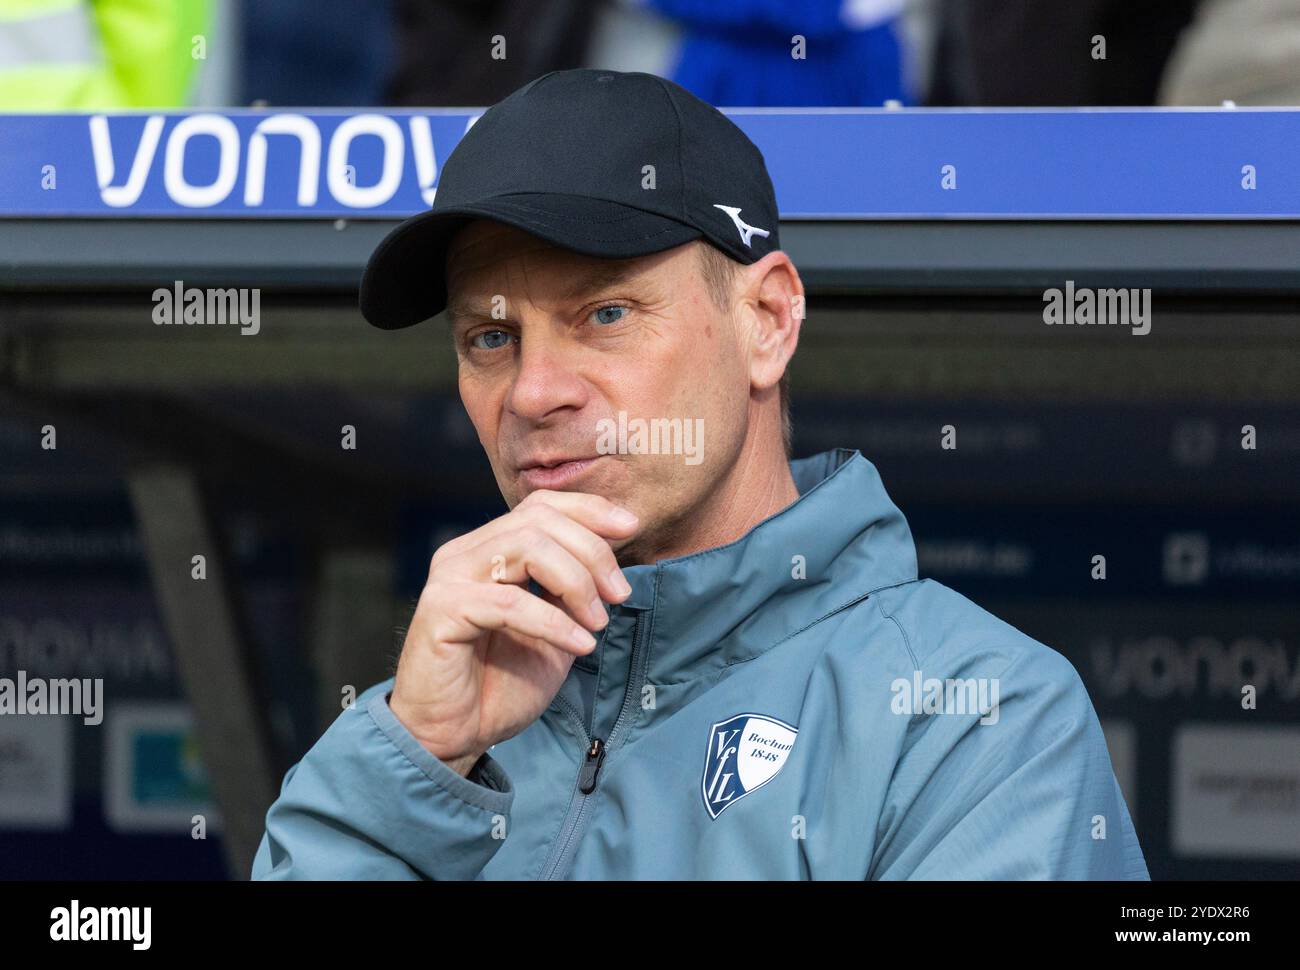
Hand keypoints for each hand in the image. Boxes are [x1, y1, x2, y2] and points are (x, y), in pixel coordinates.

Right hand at [388, 490, 637, 775]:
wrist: (454, 736)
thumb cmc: (500, 684)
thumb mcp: (555, 627)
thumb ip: (573, 589)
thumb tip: (613, 554)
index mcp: (489, 549)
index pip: (541, 506)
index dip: (590, 510)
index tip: (631, 528)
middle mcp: (465, 553)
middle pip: (539, 521)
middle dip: (592, 552)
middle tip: (620, 594)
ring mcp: (450, 578)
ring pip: (527, 548)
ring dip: (577, 582)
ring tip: (598, 622)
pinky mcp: (442, 610)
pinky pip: (510, 603)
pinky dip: (555, 622)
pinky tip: (581, 645)